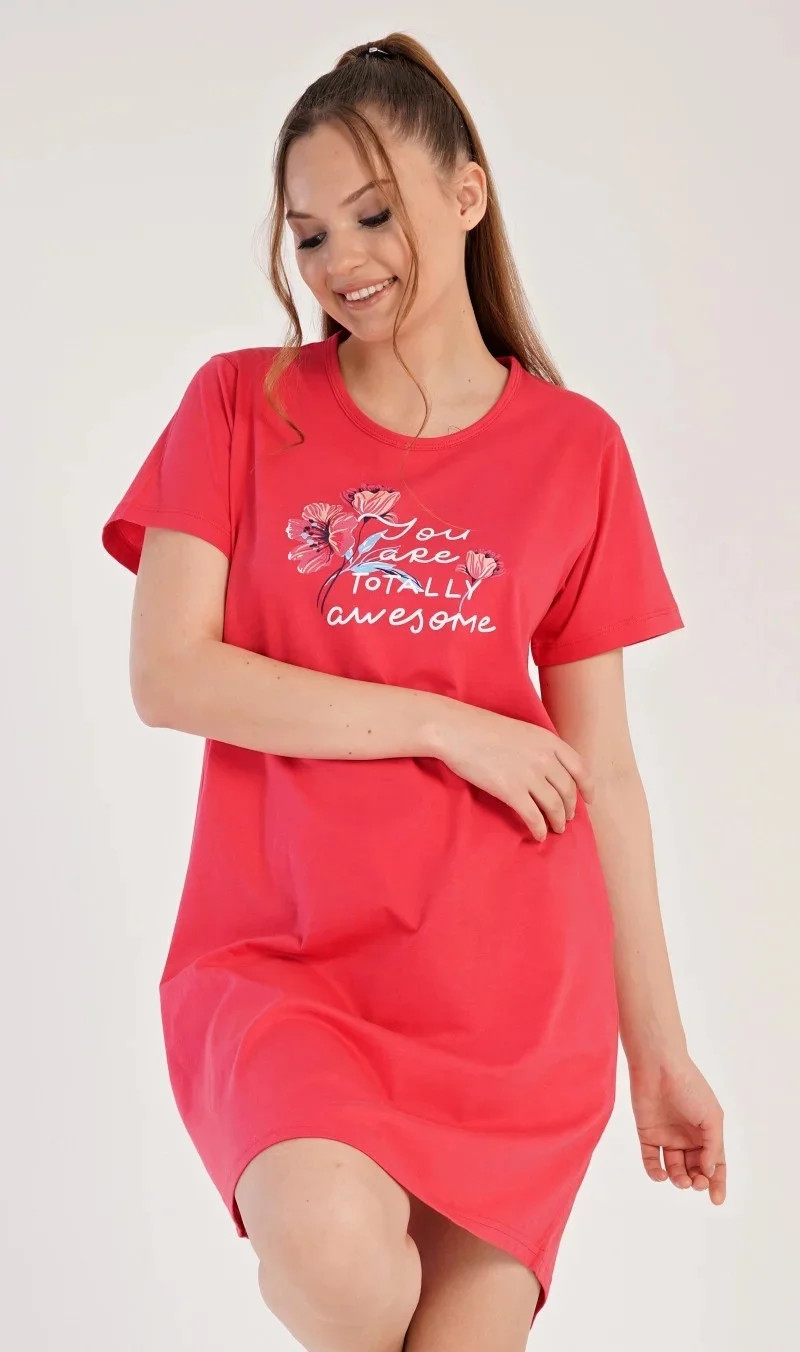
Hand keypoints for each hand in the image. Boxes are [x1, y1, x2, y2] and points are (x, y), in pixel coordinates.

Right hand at [433, 700, 594, 839]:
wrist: (457, 730)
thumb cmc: (483, 729)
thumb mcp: (522, 731)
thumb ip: (540, 748)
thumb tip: (550, 770)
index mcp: (548, 740)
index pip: (580, 768)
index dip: (587, 787)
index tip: (589, 800)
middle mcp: (544, 758)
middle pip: (568, 791)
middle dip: (570, 808)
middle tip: (567, 818)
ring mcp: (528, 774)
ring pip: (554, 806)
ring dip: (557, 821)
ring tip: (556, 829)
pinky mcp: (510, 790)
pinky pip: (533, 816)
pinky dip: (539, 828)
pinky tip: (539, 834)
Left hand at [629, 1054, 725, 1203]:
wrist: (659, 1067)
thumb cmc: (690, 1087)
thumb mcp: (712, 1117)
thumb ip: (713, 1146)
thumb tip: (709, 1172)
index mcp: (706, 1132)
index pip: (715, 1163)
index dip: (717, 1182)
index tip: (716, 1200)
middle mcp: (687, 1137)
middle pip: (694, 1169)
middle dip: (697, 1181)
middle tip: (696, 1182)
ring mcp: (667, 1136)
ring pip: (674, 1168)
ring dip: (679, 1179)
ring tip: (681, 1179)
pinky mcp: (647, 1134)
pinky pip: (651, 1160)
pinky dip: (655, 1172)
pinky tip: (661, 1175)